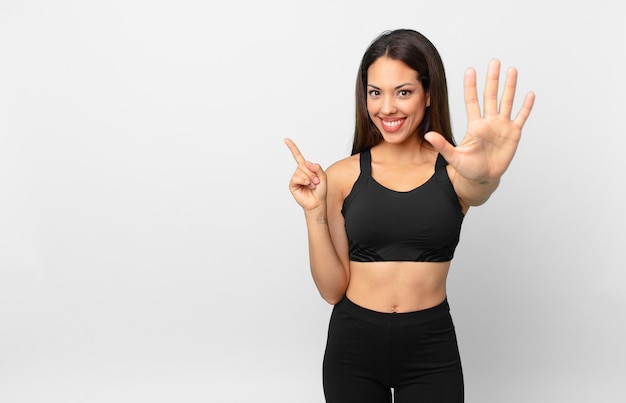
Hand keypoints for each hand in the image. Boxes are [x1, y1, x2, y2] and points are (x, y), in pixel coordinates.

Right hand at [284, 138, 326, 211]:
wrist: (318, 203)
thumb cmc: (320, 191)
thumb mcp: (323, 176)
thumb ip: (316, 167)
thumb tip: (306, 162)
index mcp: (307, 168)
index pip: (298, 156)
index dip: (292, 148)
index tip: (286, 140)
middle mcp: (300, 172)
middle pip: (303, 164)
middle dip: (312, 173)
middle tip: (316, 181)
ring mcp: (296, 178)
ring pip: (300, 171)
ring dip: (309, 178)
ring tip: (312, 185)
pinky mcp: (293, 185)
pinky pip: (297, 177)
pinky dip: (304, 180)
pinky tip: (307, 185)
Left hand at [425, 59, 534, 181]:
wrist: (483, 178)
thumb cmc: (467, 168)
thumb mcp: (453, 157)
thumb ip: (442, 145)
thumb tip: (428, 135)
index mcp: (475, 125)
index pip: (472, 101)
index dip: (471, 86)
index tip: (470, 70)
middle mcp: (489, 122)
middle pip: (491, 96)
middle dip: (492, 79)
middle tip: (494, 62)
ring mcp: (502, 126)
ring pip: (506, 102)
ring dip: (509, 87)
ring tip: (511, 70)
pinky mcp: (513, 134)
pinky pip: (520, 117)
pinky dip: (526, 107)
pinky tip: (529, 94)